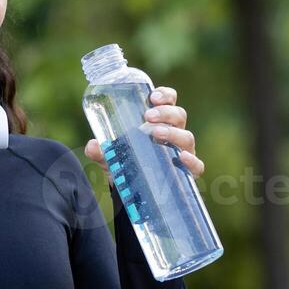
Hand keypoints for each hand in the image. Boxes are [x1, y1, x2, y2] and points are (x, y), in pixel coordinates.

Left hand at [82, 85, 204, 179]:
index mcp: (160, 122)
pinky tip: (181, 157)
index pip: (169, 101)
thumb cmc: (127, 165)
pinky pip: (197, 165)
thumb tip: (92, 146)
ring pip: (187, 137)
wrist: (134, 192)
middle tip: (148, 116)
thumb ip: (101, 152)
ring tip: (156, 134)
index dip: (165, 95)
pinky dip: (192, 161)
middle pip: (179, 115)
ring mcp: (183, 152)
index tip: (152, 97)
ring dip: (172, 133)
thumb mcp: (111, 157)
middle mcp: (175, 134)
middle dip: (166, 113)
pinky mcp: (188, 172)